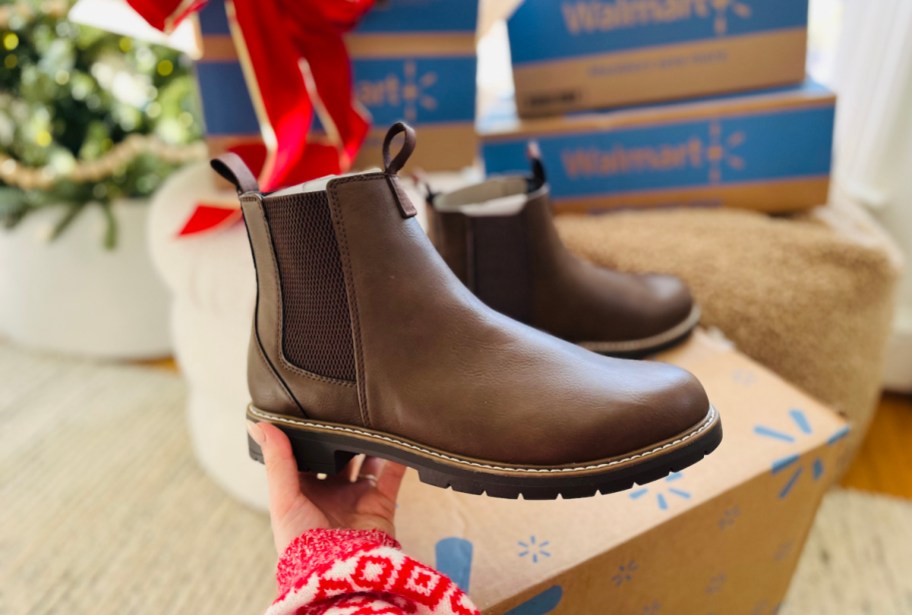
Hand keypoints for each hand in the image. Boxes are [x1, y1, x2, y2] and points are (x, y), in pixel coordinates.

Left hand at [247, 421, 407, 553]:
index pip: (304, 457)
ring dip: (369, 442)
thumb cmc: (302, 545)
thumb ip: (277, 460)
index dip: (308, 436)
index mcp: (303, 493)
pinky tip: (397, 438)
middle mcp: (331, 493)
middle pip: (338, 456)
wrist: (338, 573)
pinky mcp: (381, 504)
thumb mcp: (283, 499)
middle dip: (342, 436)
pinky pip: (392, 475)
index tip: (311, 410)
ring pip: (366, 461)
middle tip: (344, 410)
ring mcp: (357, 498)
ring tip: (369, 419)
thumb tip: (259, 424)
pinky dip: (398, 457)